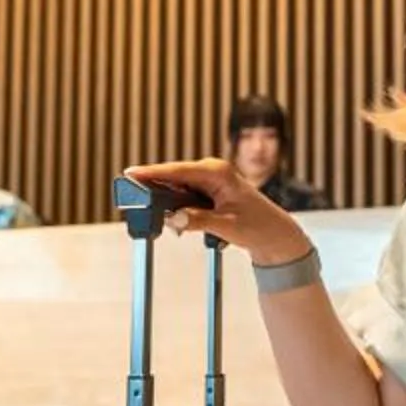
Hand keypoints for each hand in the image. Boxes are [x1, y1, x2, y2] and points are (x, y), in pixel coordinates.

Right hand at [118, 159, 311, 265]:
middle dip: (154, 188)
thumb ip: (199, 221)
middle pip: (173, 176)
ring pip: (177, 186)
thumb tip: (174, 217)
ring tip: (153, 216)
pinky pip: (184, 194)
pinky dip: (176, 206)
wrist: (274, 234)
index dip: (152, 172)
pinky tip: (175, 221)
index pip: (178, 170)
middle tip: (132, 200)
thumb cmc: (258, 226)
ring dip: (166, 201)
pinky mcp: (208, 190)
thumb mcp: (227, 226)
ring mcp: (210, 179)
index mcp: (218, 173)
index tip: (130, 173)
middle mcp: (213, 171)